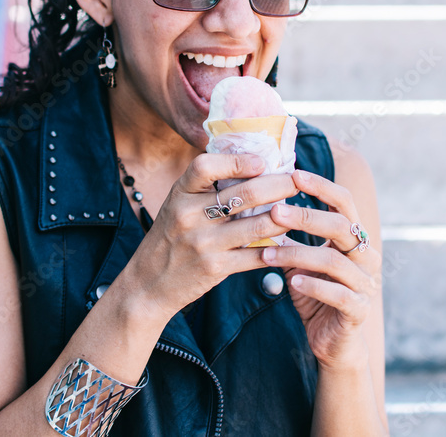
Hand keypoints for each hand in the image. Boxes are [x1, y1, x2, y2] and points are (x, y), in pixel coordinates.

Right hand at [122, 153, 298, 321]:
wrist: (149, 283)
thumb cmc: (171, 237)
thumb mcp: (177, 204)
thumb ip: (205, 187)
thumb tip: (253, 164)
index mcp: (180, 194)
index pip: (205, 166)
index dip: (237, 161)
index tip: (262, 161)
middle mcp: (189, 215)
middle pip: (244, 194)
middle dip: (278, 185)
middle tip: (296, 182)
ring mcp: (203, 243)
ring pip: (257, 225)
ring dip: (283, 217)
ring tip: (296, 211)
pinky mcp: (216, 267)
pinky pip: (255, 255)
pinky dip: (276, 248)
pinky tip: (287, 242)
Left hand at [260, 170, 382, 370]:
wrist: (334, 342)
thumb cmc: (315, 295)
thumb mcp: (300, 262)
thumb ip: (289, 239)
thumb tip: (257, 207)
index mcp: (354, 239)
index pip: (344, 202)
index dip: (322, 186)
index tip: (294, 174)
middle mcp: (366, 256)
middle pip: (340, 226)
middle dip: (306, 216)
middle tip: (274, 211)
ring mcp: (365, 283)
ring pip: (334, 260)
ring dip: (298, 254)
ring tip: (269, 253)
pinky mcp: (358, 310)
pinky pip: (338, 294)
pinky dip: (314, 286)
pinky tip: (293, 282)